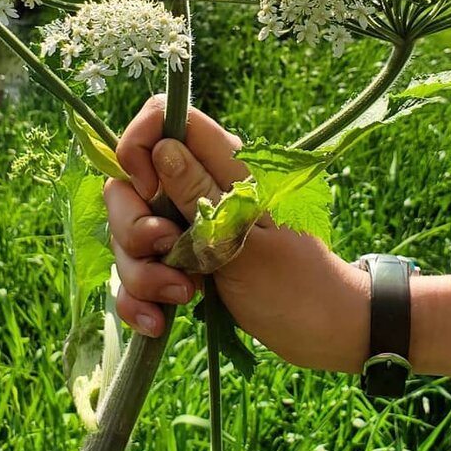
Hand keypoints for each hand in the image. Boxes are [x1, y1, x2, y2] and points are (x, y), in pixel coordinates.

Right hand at [105, 96, 370, 371]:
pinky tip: (158, 321)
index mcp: (222, 165)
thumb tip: (162, 148)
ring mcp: (185, 228)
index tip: (147, 190)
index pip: (163, 118)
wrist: (321, 332)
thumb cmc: (295, 283)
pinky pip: (137, 273)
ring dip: (141, 272)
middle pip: (130, 184)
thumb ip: (199, 194)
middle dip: (134, 226)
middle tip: (168, 252)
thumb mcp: (244, 240)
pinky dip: (139, 299)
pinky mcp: (179, 264)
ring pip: (129, 233)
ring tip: (181, 295)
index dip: (139, 146)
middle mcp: (197, 189)